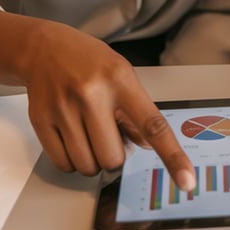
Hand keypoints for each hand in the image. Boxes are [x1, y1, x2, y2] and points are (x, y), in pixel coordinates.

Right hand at [0, 9, 194, 189]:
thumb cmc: (91, 63)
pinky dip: (71, 161)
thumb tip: (149, 145)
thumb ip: (138, 110)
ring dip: (92, 160)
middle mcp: (92, 94)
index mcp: (121, 81)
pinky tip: (71, 137)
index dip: (172, 156)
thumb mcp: (122, 75)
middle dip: (114, 155)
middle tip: (107, 134)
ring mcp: (64, 108)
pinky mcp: (42, 120)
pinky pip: (63, 165)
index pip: (153, 125)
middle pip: (113, 158)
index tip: (187, 181)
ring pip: (88, 166)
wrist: (45, 48)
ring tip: (88, 133)